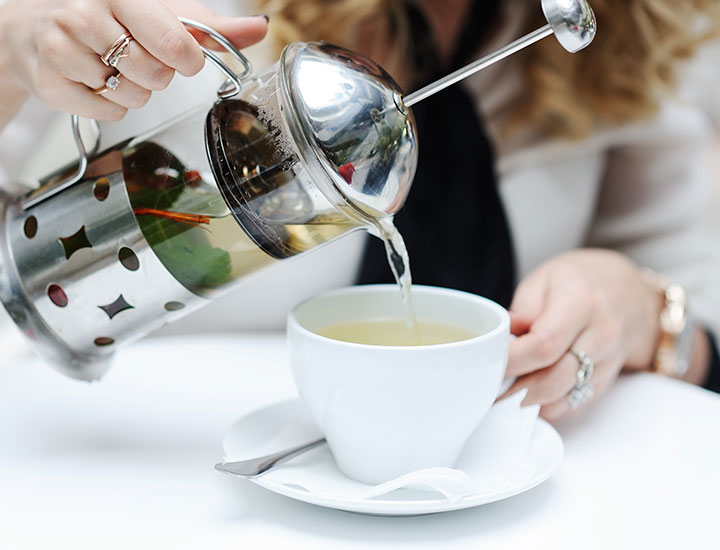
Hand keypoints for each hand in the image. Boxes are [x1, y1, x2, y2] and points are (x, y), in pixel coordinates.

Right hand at [0, 0, 267, 120]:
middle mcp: (84, 15)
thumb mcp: (160, 11)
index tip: (181, 56)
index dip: (187, 60)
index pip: (175, 44)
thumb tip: (258, 28)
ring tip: (113, 67)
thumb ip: (209, 25)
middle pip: (155, 76)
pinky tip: (94, 81)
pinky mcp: (50, 83)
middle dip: (157, 75)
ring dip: (134, 91)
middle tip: (137, 57)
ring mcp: (62, 48)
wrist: (34, 26)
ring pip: (132, 98)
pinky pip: (108, 114)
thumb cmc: (108, 15)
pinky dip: (110, 106)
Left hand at [502, 249, 660, 419]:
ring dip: (529, 400)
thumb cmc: (579, 282)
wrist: (627, 291)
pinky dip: (547, 404)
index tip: (488, 361)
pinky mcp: (607, 380)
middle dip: (516, 387)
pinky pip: (573, 404)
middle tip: (490, 383)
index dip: (512, 360)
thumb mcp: (543, 281)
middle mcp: (602, 335)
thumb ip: (521, 312)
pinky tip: (530, 392)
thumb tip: (501, 340)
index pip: (544, 345)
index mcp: (581, 303)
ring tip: (505, 389)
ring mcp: (609, 361)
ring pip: (563, 397)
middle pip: (554, 378)